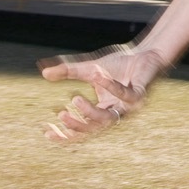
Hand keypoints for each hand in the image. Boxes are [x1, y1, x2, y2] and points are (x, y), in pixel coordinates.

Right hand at [38, 45, 165, 142]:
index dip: (66, 134)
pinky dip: (111, 86)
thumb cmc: (119, 65)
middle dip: (77, 126)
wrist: (144, 53)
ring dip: (91, 111)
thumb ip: (68, 71)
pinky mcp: (140, 95)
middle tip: (61, 115)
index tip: (47, 132)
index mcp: (103, 111)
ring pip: (109, 118)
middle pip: (95, 130)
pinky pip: (125, 95)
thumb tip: (43, 72)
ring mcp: (129, 107)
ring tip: (75, 98)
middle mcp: (116, 113)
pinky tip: (97, 75)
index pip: (83, 130)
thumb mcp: (88, 68)